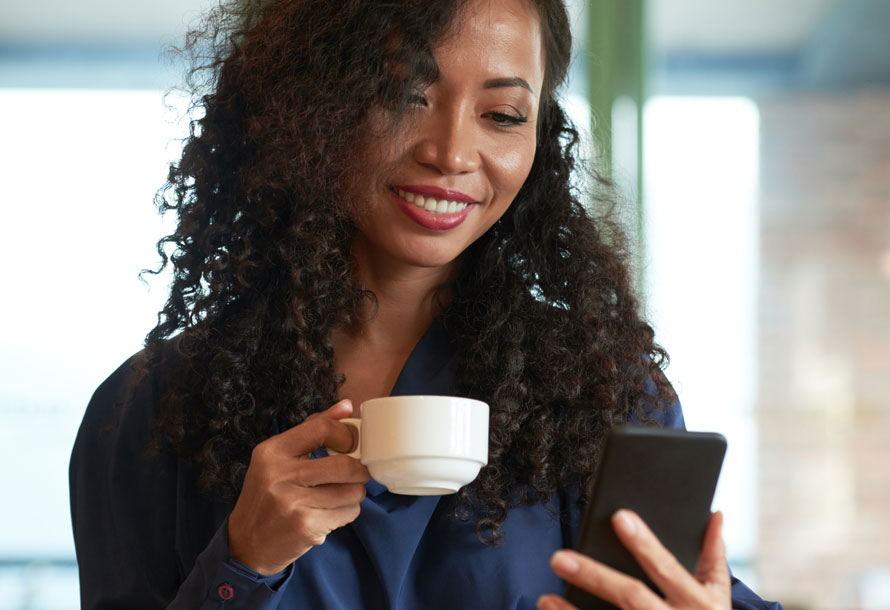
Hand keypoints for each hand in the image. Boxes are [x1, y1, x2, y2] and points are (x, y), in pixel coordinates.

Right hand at [228, 399, 370, 574]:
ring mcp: (292, 502)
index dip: (346, 435)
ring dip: (354, 494)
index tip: (350, 445)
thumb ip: (313, 429)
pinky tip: (329, 515)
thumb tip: (348, 406)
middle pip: (344, 465)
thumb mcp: (280, 458)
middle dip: (360, 470)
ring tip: (339, 496)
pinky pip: (347, 513)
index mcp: (272, 451)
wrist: (246, 545)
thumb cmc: (268, 495)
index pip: (321, 428)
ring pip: (351, 491)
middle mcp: (279, 475)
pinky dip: (346, 513)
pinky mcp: (305, 527)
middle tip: (356, 474)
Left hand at [538, 510, 730, 609]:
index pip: (666, 567)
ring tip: (546, 598)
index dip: (644, 544)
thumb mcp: (719, 596)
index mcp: (697, 603)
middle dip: (595, 576)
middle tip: (559, 557)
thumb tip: (714, 514)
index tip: (620, 517)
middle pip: (631, 597)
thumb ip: (713, 556)